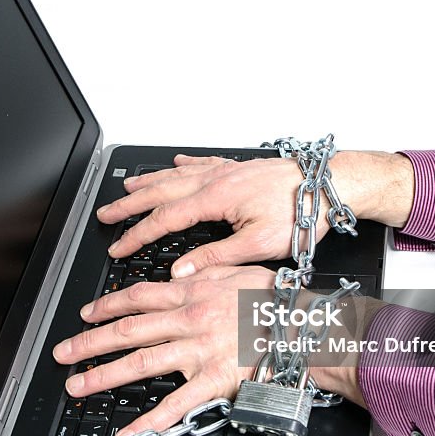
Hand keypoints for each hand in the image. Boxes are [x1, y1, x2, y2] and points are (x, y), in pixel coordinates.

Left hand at [52, 266, 274, 435]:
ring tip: (77, 386)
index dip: (107, 306)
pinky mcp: (212, 382)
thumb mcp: (237, 270)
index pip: (138, 297)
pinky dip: (148, 422)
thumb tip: (175, 273)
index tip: (88, 314)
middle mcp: (188, 321)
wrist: (305, 329)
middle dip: (90, 342)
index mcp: (193, 292)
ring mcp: (198, 352)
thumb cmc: (276, 302)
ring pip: (140, 363)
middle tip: (64, 353)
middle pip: (128, 331)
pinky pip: (174, 405)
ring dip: (103, 375)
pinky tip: (126, 434)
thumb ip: (204, 270)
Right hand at [97, 151, 413, 278]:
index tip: (119, 247)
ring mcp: (225, 171)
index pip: (164, 220)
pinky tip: (176, 164)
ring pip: (175, 175)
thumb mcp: (259, 245)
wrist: (328, 183)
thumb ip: (216, 258)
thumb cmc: (300, 212)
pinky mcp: (238, 168)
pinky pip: (201, 163)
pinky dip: (182, 165)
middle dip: (129, 204)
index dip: (137, 235)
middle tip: (106, 214)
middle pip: (160, 191)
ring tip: (127, 187)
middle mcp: (216, 180)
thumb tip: (182, 272)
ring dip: (148, 182)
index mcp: (215, 199)